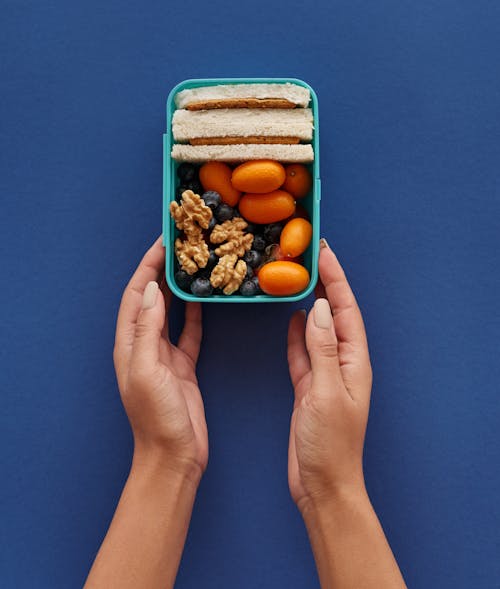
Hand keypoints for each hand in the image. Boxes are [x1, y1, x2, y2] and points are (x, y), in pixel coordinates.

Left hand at [114, 237, 207, 484]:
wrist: (174, 457)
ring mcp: (164, 356)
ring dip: (178, 288)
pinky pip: (188, 332)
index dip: (146, 267)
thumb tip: (154, 290)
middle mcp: (143, 346)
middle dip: (162, 271)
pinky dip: (194, 314)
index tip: (162, 242)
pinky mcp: (183, 366)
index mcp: (129, 344)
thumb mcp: (147, 370)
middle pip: (151, 298)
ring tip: (192, 264)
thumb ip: (149, 330)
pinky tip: (203, 299)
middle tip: (180, 246)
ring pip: (170, 311)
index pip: (136, 295)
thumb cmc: (156, 418)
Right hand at [287, 240, 371, 513]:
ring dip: (308, 303)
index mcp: (354, 362)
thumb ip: (321, 349)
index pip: (345, 310)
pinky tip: (289, 318)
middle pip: (333, 314)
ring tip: (296, 278)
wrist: (321, 485)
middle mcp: (343, 363)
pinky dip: (296, 333)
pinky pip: (303, 352)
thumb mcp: (325, 392)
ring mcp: (325, 375)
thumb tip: (316, 307)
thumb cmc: (330, 445)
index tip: (323, 252)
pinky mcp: (308, 388)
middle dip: (324, 284)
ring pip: (316, 329)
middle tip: (307, 256)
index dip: (335, 279)